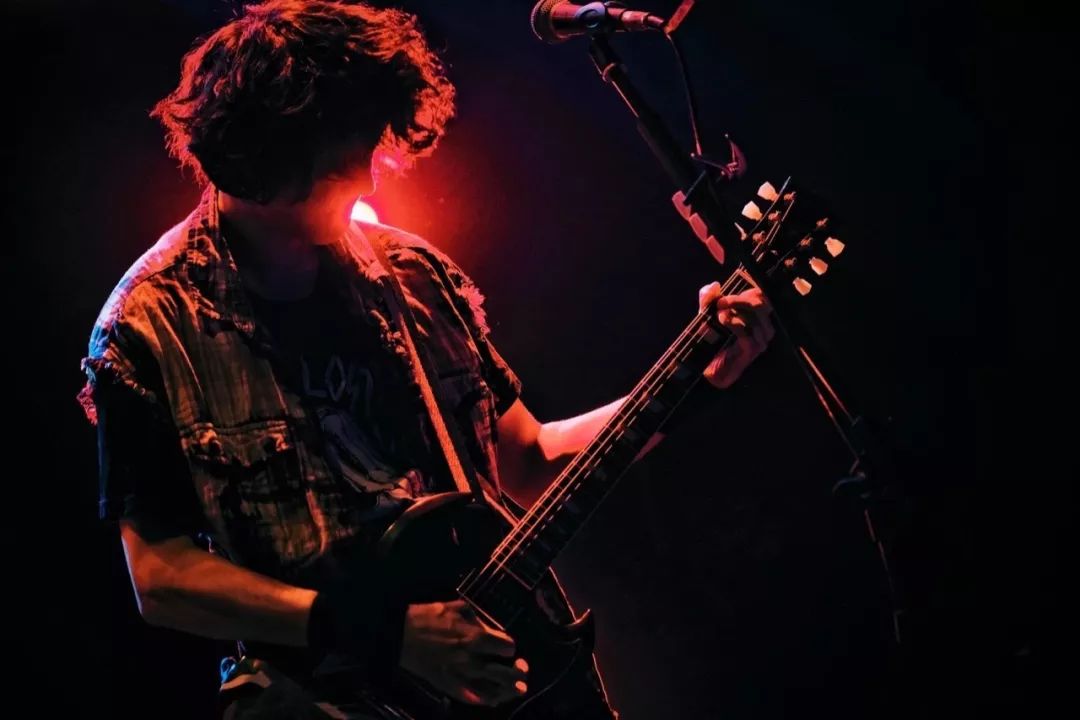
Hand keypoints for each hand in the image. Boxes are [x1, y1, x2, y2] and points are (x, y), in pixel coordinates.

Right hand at [399, 600, 528, 706]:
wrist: (402, 634)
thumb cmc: (430, 616)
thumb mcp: (459, 608)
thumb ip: (479, 620)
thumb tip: (492, 629)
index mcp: (476, 637)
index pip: (507, 647)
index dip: (509, 647)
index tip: (506, 647)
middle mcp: (473, 659)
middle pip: (507, 673)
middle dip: (518, 671)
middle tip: (521, 668)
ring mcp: (462, 676)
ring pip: (494, 690)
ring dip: (509, 690)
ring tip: (518, 689)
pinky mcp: (449, 686)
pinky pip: (473, 699)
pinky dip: (486, 700)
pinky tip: (493, 699)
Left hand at [698, 283, 774, 388]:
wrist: (710, 368)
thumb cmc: (712, 341)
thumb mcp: (707, 316)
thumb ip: (708, 299)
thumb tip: (714, 285)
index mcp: (758, 318)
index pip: (762, 296)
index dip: (744, 292)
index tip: (723, 298)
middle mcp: (764, 327)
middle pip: (761, 302)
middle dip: (738, 299)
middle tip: (720, 303)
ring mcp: (761, 339)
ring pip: (756, 311)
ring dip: (735, 308)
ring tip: (719, 314)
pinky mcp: (753, 349)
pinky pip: (746, 328)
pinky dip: (732, 320)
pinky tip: (722, 319)